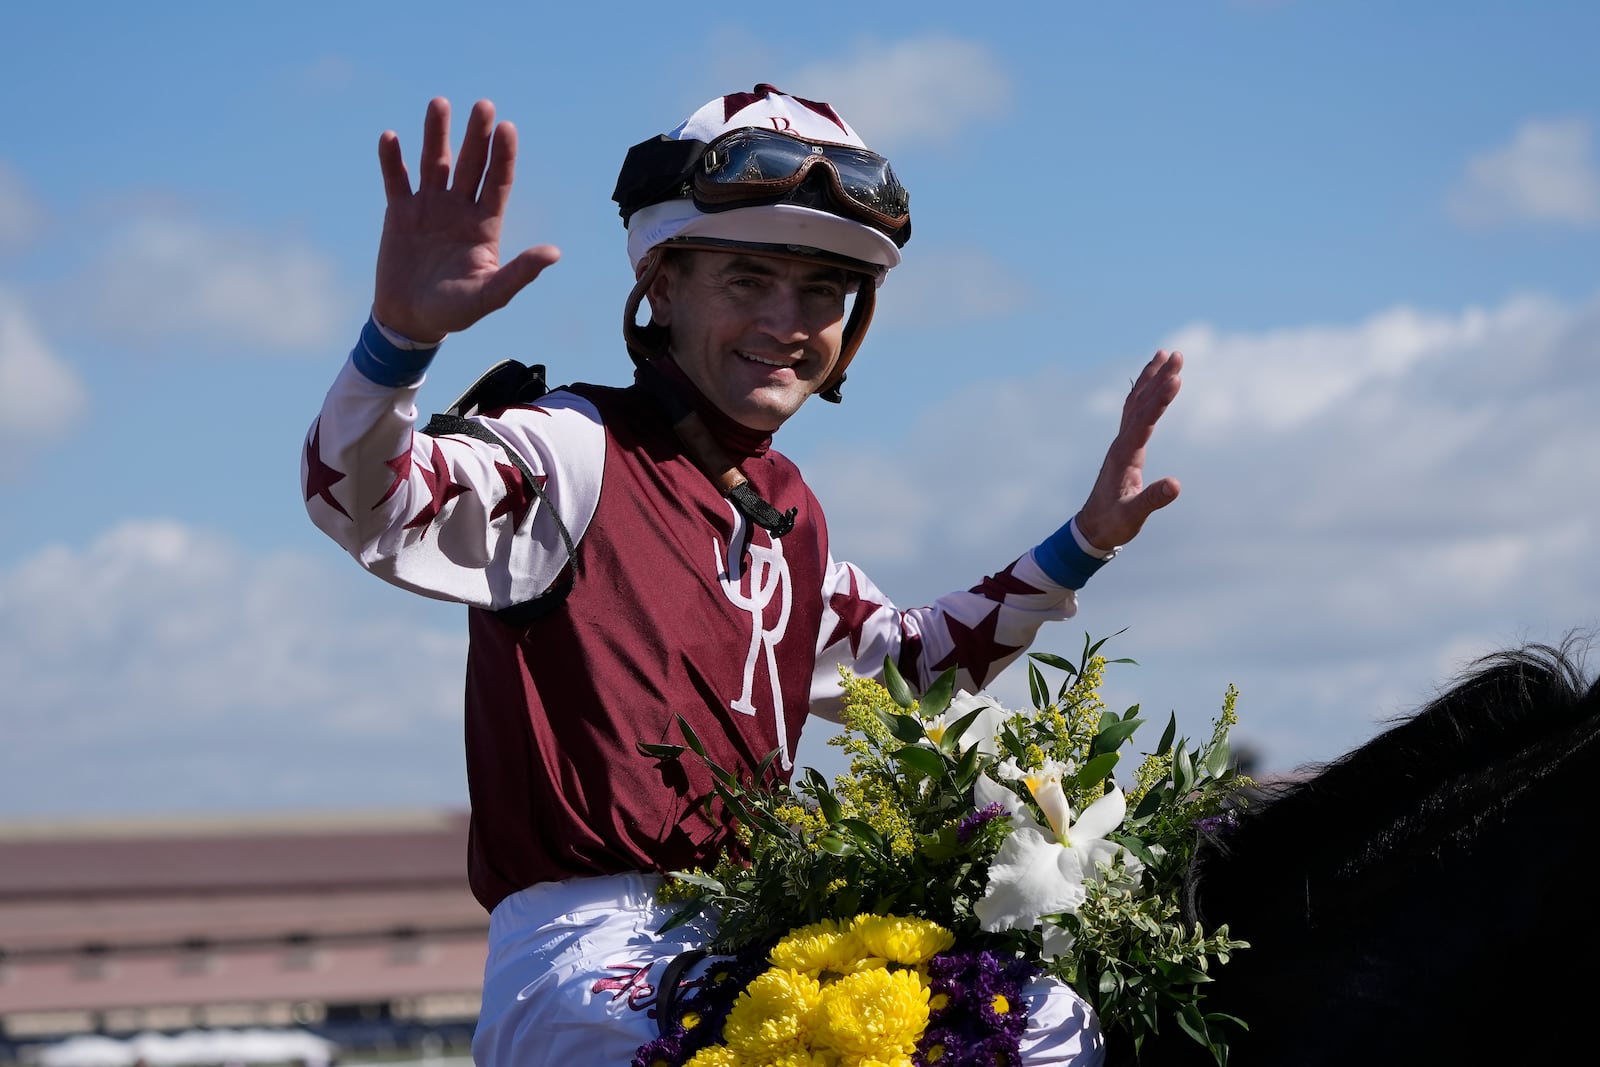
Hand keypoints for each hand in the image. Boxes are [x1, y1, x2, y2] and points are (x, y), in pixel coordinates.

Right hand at [373, 98, 560, 343]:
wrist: (412, 319)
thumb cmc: (455, 311)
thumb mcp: (490, 295)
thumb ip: (520, 273)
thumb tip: (554, 253)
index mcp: (485, 225)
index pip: (498, 183)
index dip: (503, 156)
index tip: (507, 128)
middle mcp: (460, 209)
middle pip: (470, 164)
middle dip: (476, 135)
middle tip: (483, 105)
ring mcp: (429, 207)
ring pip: (434, 163)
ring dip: (436, 134)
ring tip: (440, 103)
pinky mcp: (399, 212)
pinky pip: (396, 180)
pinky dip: (392, 160)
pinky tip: (390, 137)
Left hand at [1073, 350, 1182, 549]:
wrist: (1092, 527)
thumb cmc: (1113, 523)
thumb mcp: (1133, 516)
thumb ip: (1152, 500)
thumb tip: (1176, 485)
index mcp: (1124, 456)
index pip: (1144, 420)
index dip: (1160, 399)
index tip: (1176, 378)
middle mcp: (1121, 443)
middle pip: (1141, 403)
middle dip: (1159, 378)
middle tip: (1178, 354)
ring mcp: (1122, 442)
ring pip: (1136, 402)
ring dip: (1151, 378)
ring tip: (1166, 355)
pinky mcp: (1125, 446)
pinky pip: (1135, 411)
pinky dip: (1145, 393)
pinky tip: (1154, 383)